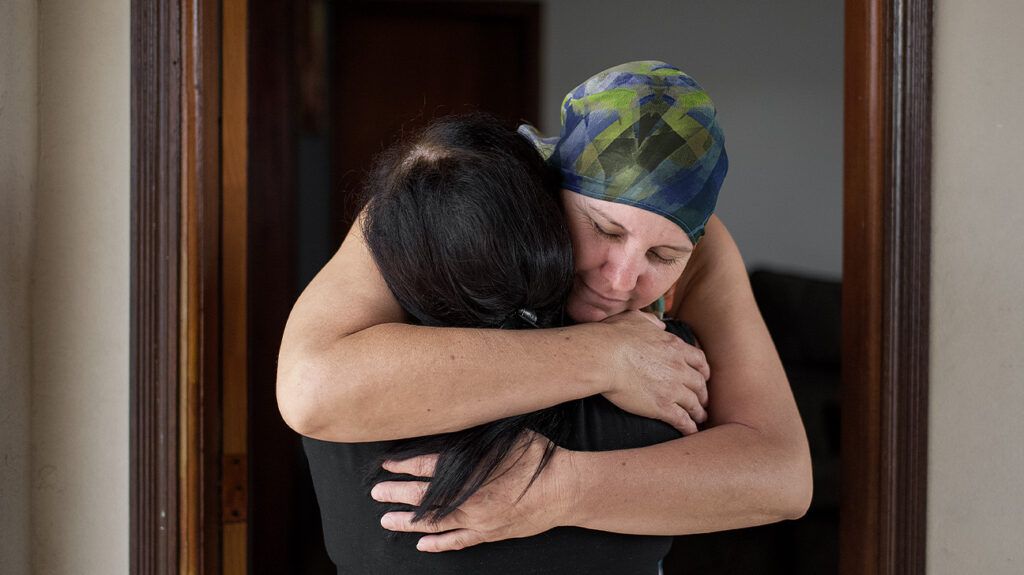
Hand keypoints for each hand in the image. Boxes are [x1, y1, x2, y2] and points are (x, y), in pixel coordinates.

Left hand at [370, 433, 577, 551]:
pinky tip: (421, 544)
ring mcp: (478, 520)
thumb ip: (475, 436)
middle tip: (376, 492)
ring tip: (386, 520)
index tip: (387, 464)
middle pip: (423, 498)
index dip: (404, 466)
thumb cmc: (537, 457)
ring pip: (434, 523)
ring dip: (408, 522)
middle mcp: (469, 498)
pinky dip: (439, 543)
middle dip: (396, 494)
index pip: (427, 467)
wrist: (565, 489)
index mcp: (470, 470)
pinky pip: (458, 541)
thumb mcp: (505, 436)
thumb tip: (453, 422)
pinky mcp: (489, 533)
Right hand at [597, 310, 709, 434]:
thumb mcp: (636, 319)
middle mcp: (679, 368)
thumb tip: (659, 326)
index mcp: (674, 347)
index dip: (702, 370)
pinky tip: (691, 432)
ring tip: (700, 418)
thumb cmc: (614, 336)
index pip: (698, 360)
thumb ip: (652, 322)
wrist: (604, 357)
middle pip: (699, 383)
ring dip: (699, 412)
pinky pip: (683, 420)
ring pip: (694, 403)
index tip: (703, 376)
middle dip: (703, 393)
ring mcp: (672, 388)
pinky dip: (689, 427)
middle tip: (702, 400)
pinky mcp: (662, 406)